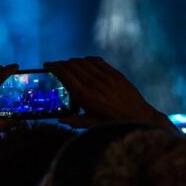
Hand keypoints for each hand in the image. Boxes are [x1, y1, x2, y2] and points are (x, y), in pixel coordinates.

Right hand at [44, 57, 176, 130]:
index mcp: (84, 96)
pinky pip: (97, 61)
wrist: (139, 118)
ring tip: (69, 66)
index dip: (53, 67)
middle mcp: (93, 83)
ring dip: (73, 61)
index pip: (64, 74)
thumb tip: (60, 120)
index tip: (47, 65)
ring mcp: (105, 77)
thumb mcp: (91, 125)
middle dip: (61, 63)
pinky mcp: (115, 74)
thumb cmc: (113, 124)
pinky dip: (87, 60)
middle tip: (56, 66)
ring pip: (83, 61)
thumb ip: (74, 121)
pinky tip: (84, 63)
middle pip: (71, 65)